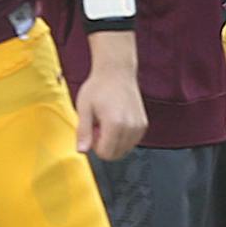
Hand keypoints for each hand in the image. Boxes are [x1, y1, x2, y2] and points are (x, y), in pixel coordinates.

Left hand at [77, 35, 146, 159]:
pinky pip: (131, 141)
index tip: (91, 132)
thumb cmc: (98, 87)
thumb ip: (83, 132)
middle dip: (104, 145)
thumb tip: (82, 150)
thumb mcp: (83, 109)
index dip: (94, 146)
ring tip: (105, 122)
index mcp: (115, 125)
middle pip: (116, 154)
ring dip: (113, 141)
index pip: (106, 153)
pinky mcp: (143, 124)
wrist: (116, 73)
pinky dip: (122, 137)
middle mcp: (131, 127)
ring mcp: (139, 126)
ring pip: (125, 149)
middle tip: (97, 127)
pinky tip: (114, 121)